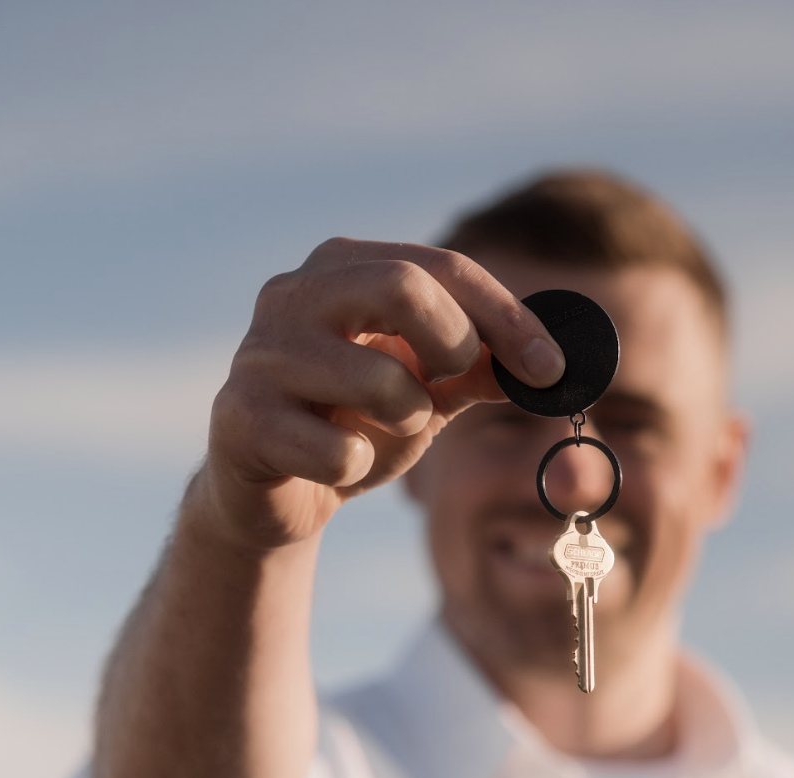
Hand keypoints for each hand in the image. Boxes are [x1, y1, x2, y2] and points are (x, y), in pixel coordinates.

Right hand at [197, 238, 564, 548]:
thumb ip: (483, 366)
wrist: (277, 493)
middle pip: (402, 286)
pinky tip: (333, 466)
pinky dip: (356, 468)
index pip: (442, 267)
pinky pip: (337, 450)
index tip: (552, 367)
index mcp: (344, 267)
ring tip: (381, 430)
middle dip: (453, 344)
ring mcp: (260, 354)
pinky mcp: (240, 418)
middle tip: (452, 385)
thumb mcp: (430, 388)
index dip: (507, 317)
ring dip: (406, 418)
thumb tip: (554, 363)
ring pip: (376, 377)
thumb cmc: (356, 423)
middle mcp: (293, 293)